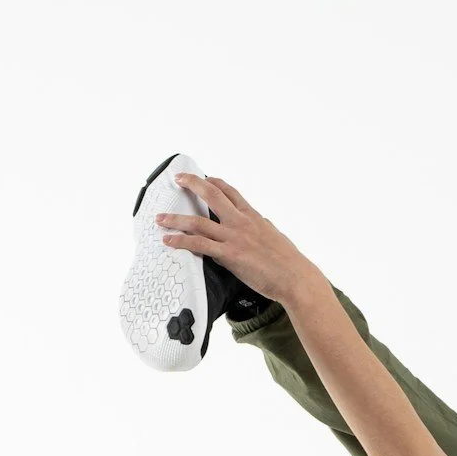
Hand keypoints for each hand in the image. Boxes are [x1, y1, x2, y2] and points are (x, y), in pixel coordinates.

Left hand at [157, 173, 300, 305]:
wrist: (295, 277)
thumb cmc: (289, 261)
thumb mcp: (275, 236)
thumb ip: (263, 228)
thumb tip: (262, 224)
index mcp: (253, 216)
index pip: (231, 192)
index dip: (215, 182)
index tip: (204, 178)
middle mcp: (241, 222)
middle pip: (212, 195)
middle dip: (192, 184)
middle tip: (178, 179)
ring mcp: (234, 238)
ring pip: (198, 221)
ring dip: (176, 218)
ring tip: (160, 218)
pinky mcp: (230, 255)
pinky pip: (199, 245)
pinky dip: (181, 241)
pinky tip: (168, 241)